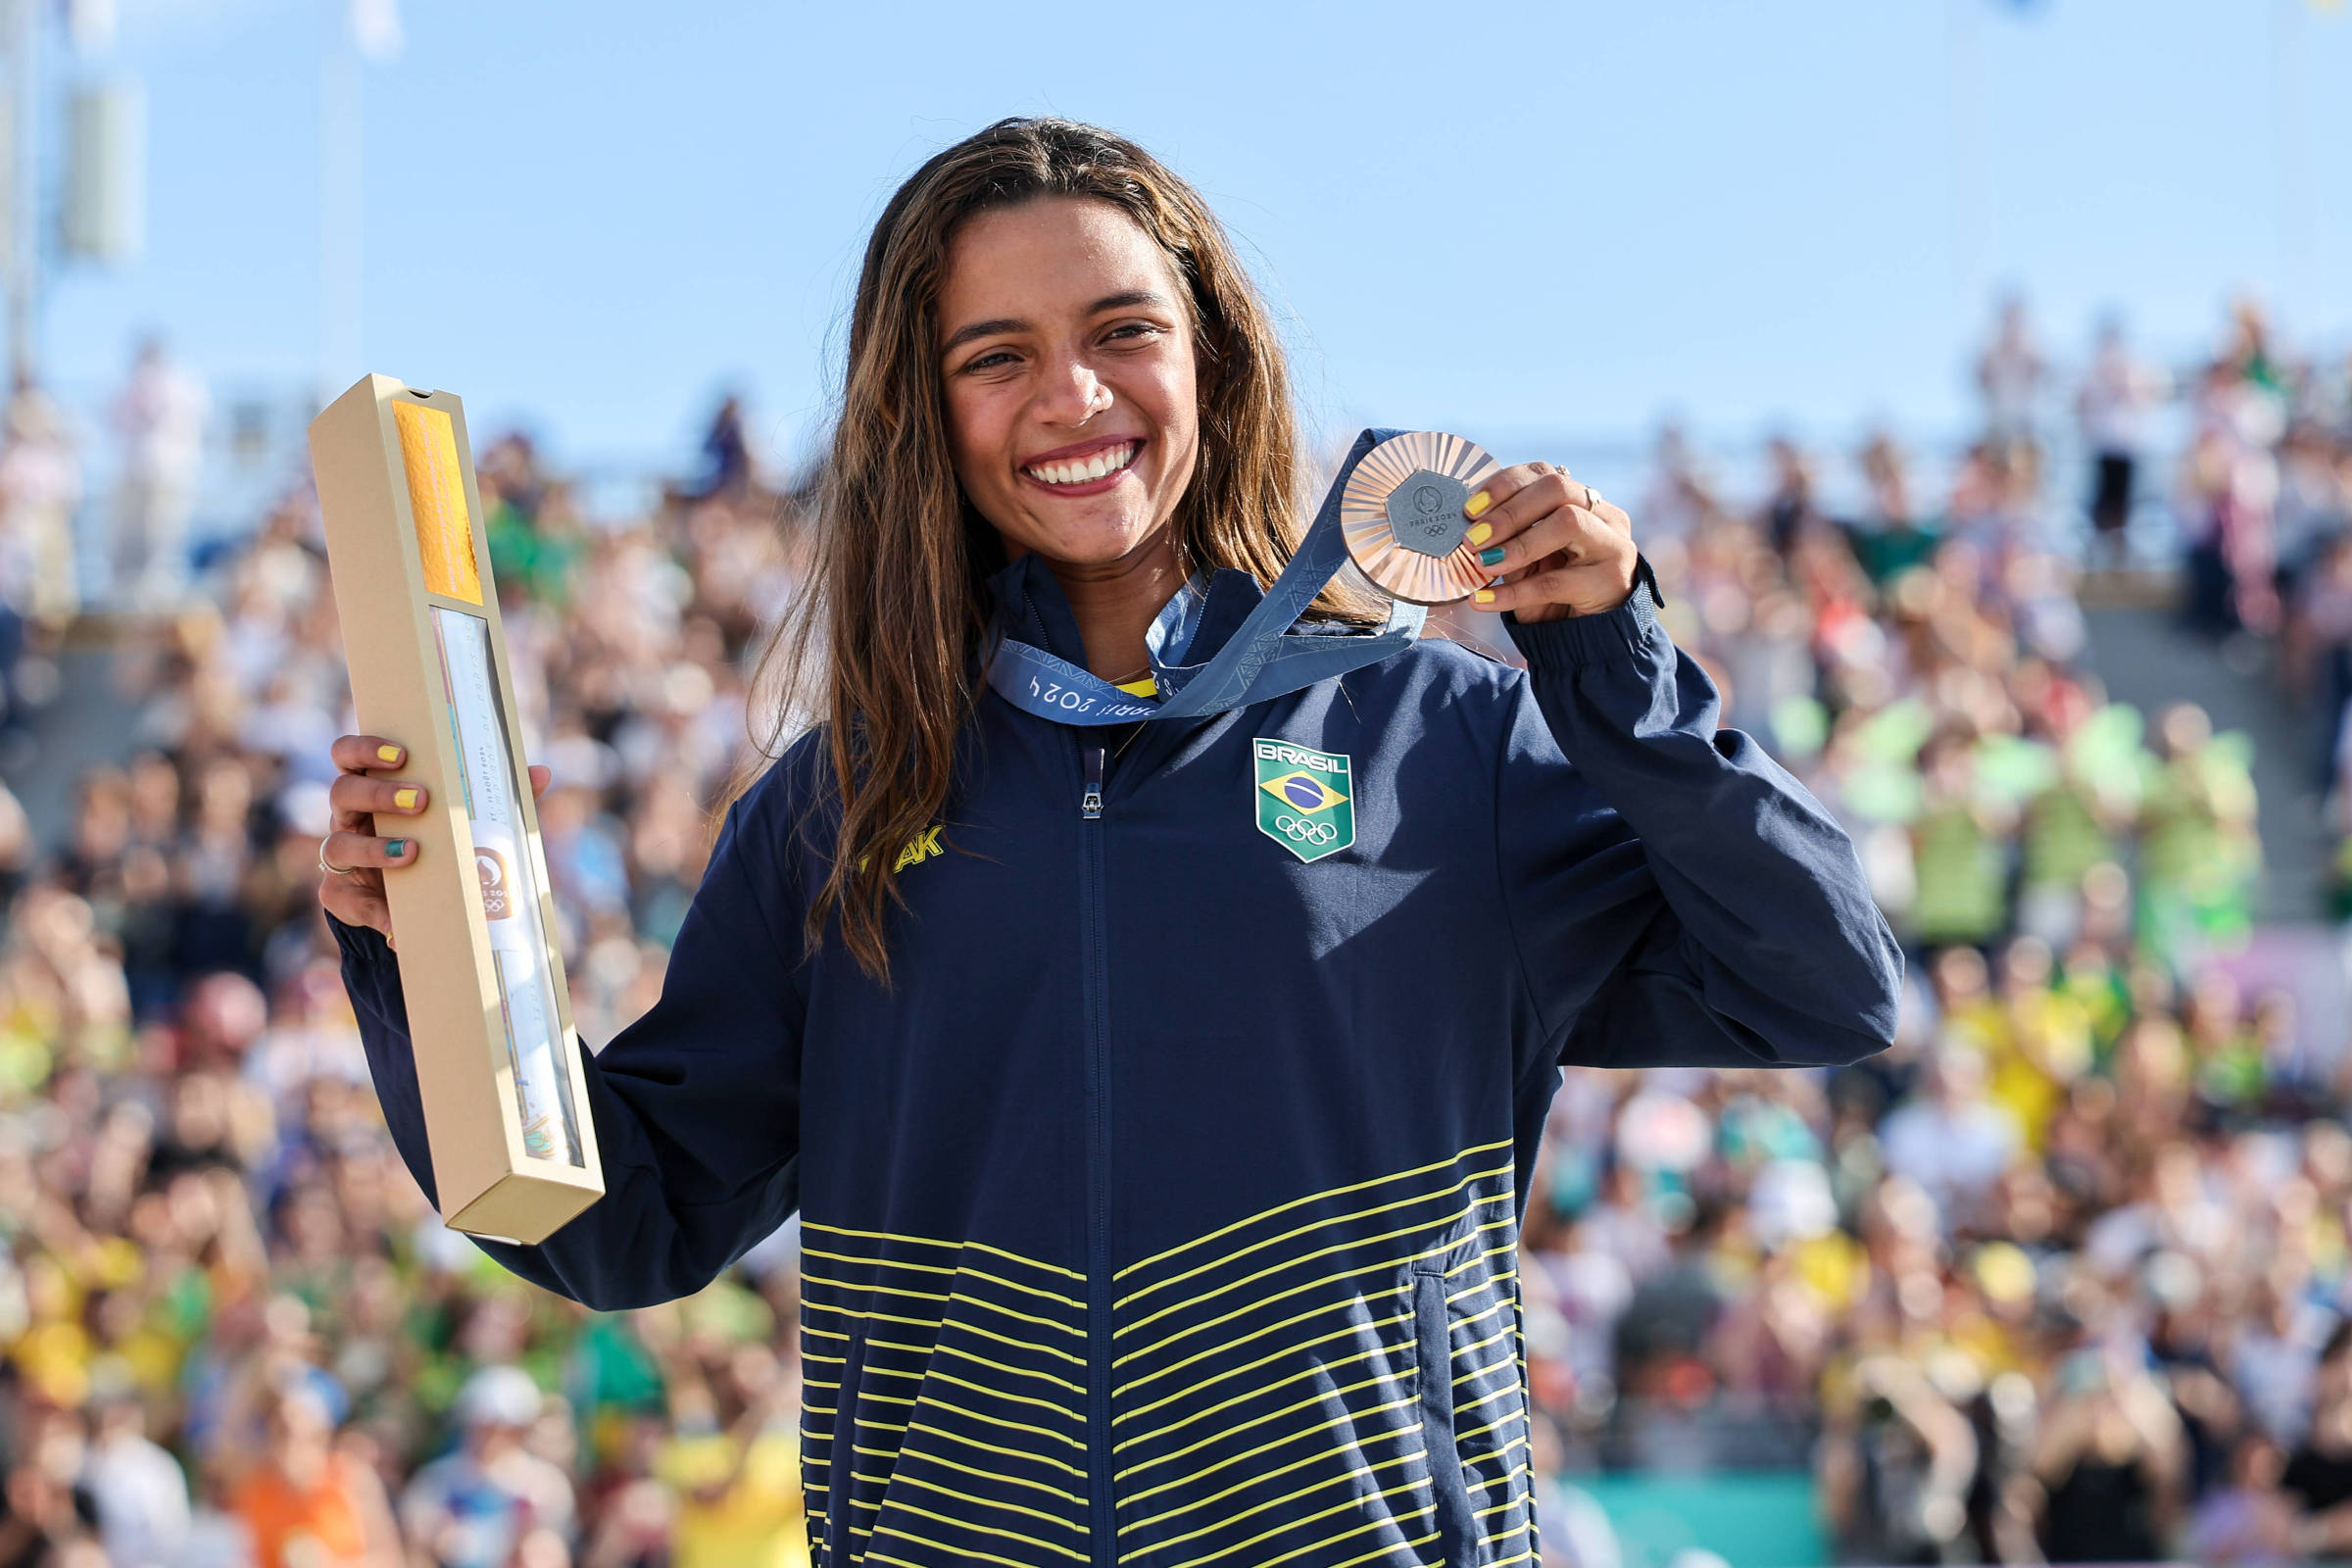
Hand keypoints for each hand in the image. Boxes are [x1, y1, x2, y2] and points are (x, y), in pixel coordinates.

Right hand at [318, 732, 551, 948]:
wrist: (412, 901)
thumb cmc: (437, 845)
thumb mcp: (463, 822)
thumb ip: (497, 797)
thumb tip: (541, 773)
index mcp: (374, 788)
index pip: (349, 755)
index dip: (364, 749)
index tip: (400, 753)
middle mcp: (350, 817)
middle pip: (343, 792)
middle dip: (380, 793)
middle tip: (422, 800)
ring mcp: (342, 855)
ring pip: (339, 843)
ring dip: (376, 847)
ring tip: (414, 851)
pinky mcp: (340, 894)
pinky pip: (348, 900)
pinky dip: (377, 912)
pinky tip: (398, 923)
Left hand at [1461, 461, 1636, 622]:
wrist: (1594, 639)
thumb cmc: (1558, 593)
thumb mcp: (1530, 562)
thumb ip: (1508, 541)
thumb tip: (1466, 532)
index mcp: (1582, 502)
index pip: (1544, 474)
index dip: (1505, 485)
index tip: (1470, 508)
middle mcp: (1603, 516)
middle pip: (1557, 489)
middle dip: (1509, 512)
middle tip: (1472, 538)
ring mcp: (1612, 545)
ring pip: (1567, 523)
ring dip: (1517, 544)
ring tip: (1483, 564)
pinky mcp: (1610, 581)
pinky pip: (1555, 582)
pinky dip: (1513, 592)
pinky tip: (1483, 601)